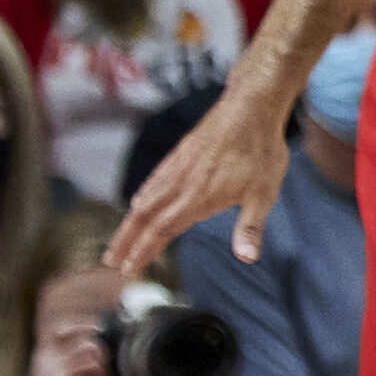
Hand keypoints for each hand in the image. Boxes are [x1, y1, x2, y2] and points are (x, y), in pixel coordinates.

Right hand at [112, 61, 300, 271]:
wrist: (251, 107)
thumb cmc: (261, 151)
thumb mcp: (264, 194)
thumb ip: (251, 227)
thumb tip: (247, 258)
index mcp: (198, 198)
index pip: (162, 230)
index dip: (144, 251)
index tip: (129, 268)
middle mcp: (180, 184)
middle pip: (144, 218)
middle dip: (125, 241)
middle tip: (110, 262)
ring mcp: (177, 167)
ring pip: (145, 199)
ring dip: (129, 223)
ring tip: (118, 241)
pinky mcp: (179, 154)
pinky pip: (154, 180)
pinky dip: (141, 196)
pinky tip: (138, 202)